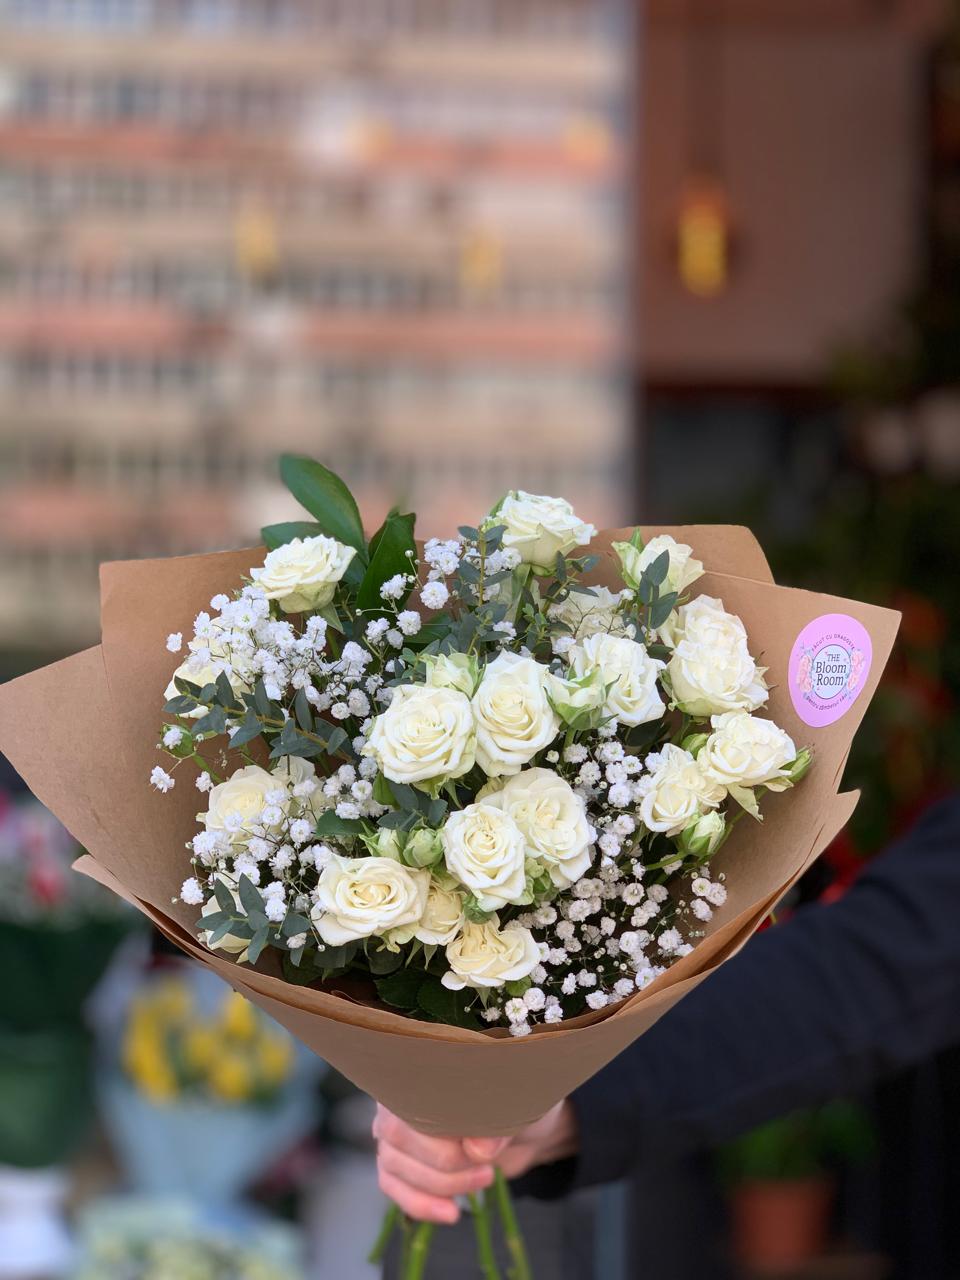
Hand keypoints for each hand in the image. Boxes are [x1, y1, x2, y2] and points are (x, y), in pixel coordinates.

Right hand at [373, 1100, 578, 1223]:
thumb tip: (477, 1150)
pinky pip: (391, 1184)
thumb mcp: (517, 1106)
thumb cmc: (515, 1101)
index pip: (412, 1103)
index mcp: (423, 1067)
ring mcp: (392, 1127)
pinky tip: (450, 1213)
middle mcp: (397, 1094)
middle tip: (487, 1169)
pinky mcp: (398, 1158)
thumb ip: (498, 1126)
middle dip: (446, 1165)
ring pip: (393, 1164)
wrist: (523, 1125)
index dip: (444, 1134)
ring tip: (482, 1181)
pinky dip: (419, 1204)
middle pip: (398, 1138)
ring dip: (439, 1185)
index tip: (482, 1151)